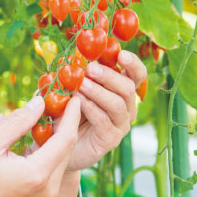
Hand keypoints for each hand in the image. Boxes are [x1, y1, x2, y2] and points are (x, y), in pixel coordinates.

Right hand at [0, 95, 81, 196]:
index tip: (73, 96)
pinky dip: (45, 147)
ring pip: (59, 156)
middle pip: (66, 147)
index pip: (66, 138)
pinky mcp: (42, 195)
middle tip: (57, 100)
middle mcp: (49, 186)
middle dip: (64, 122)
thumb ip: (17, 121)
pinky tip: (32, 132)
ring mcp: (47, 193)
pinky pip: (50, 165)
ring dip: (54, 134)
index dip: (71, 115)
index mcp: (37, 174)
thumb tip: (39, 103)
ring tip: (45, 112)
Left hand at [65, 49, 145, 170]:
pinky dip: (91, 108)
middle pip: (128, 88)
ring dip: (98, 92)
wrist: (59, 142)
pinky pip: (104, 121)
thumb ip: (78, 74)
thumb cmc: (68, 110)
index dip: (133, 64)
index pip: (137, 75)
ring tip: (80, 85)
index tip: (121, 54)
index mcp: (122, 91)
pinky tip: (78, 101)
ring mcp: (121, 125)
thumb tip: (75, 56)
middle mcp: (127, 108)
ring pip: (118, 104)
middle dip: (109, 76)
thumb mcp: (72, 88)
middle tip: (90, 69)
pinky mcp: (111, 139)